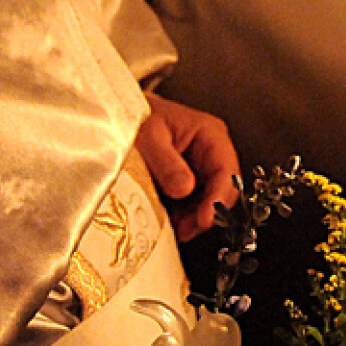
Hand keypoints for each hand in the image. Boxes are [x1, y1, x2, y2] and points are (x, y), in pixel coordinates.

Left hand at [137, 92, 241, 241]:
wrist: (120, 115)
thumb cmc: (138, 118)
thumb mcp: (149, 136)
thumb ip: (167, 163)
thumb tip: (184, 190)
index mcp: (210, 134)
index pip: (226, 170)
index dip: (219, 197)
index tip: (205, 218)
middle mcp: (211, 152)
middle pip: (222, 189)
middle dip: (208, 212)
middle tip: (186, 229)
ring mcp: (201, 168)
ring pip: (210, 200)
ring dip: (196, 218)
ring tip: (177, 229)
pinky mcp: (188, 182)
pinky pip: (195, 203)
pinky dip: (186, 216)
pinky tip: (173, 223)